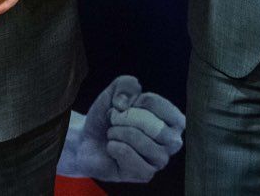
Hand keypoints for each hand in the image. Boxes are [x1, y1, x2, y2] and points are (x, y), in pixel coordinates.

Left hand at [63, 75, 185, 181]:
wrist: (87, 139)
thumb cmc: (108, 117)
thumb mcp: (115, 93)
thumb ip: (125, 84)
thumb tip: (127, 102)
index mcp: (172, 120)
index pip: (164, 109)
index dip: (141, 102)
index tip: (127, 104)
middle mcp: (172, 142)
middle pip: (157, 128)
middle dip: (129, 119)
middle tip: (116, 119)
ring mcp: (160, 160)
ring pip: (144, 144)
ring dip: (120, 133)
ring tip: (112, 133)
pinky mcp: (145, 175)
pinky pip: (132, 159)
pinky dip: (116, 148)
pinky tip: (112, 147)